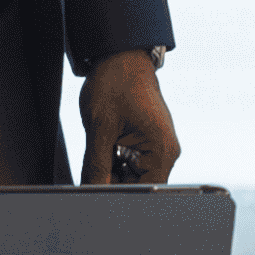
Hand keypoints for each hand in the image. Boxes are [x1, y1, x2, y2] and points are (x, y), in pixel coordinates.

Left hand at [81, 52, 184, 186]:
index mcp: (162, 150)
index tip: (96, 198)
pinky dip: (110, 163)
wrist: (120, 56)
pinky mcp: (145, 143)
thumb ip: (95, 165)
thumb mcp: (100, 127)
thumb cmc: (116, 82)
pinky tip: (99, 151)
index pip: (144, 192)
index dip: (118, 198)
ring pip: (129, 177)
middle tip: (89, 176)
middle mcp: (165, 152)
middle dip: (111, 184)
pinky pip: (127, 165)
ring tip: (95, 155)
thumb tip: (89, 192)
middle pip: (136, 186)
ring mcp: (156, 148)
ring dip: (109, 172)